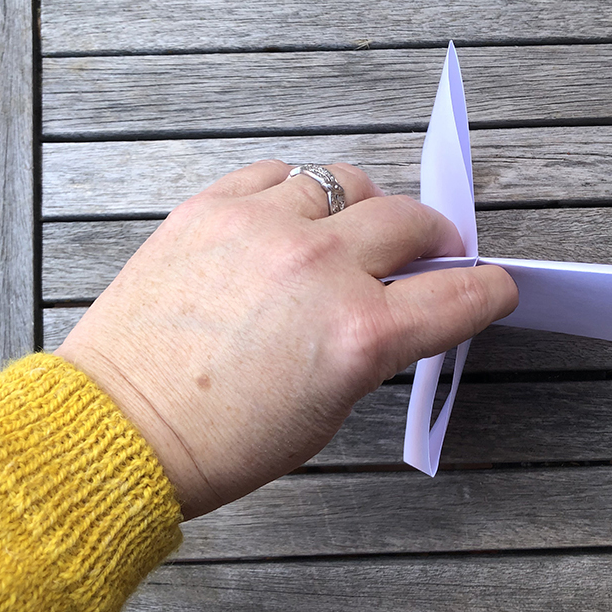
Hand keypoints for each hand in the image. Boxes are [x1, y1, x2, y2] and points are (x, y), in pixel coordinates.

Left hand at [55, 160, 517, 517]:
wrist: (121, 427)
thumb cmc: (219, 437)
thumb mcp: (333, 406)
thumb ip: (378, 345)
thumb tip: (400, 303)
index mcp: (361, 333)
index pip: (462, 292)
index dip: (488, 290)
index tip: (490, 286)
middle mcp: (319, 269)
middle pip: (411, 222)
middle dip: (432, 240)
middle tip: (427, 254)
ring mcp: (263, 228)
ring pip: (347, 183)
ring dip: (363, 208)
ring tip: (350, 233)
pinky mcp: (211, 208)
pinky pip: (279, 174)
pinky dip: (297, 194)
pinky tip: (292, 221)